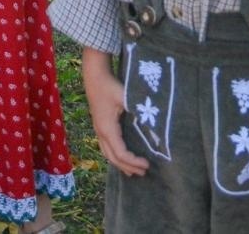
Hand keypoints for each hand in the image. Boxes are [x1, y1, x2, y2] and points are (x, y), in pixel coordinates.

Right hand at [82, 49, 148, 176]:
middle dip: (128, 167)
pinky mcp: (99, 125)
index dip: (133, 162)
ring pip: (107, 154)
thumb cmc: (110, 86)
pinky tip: (121, 157)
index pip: (121, 153)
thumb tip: (154, 125)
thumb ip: (139, 110)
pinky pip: (105, 147)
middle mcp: (101, 132)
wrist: (94, 75)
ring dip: (120, 164)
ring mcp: (98, 130)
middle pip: (113, 158)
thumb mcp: (126, 98)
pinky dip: (114, 156)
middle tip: (144, 172)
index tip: (147, 164)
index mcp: (107, 129)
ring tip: (133, 172)